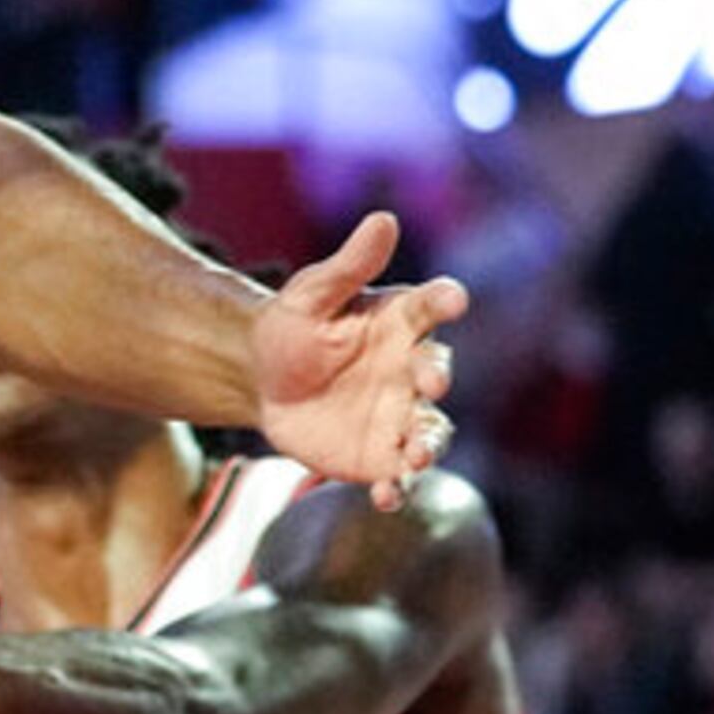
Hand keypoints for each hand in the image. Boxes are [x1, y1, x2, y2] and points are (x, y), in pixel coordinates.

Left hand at [251, 212, 464, 510]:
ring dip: (427, 444)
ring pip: (429, 434)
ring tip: (414, 453)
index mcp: (399, 323)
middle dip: (438, 377)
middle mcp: (410, 371)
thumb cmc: (292, 328)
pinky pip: (396, 477)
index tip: (452, 296)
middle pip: (437, 373)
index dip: (445, 300)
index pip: (431, 308)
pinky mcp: (379, 456)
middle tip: (429, 380)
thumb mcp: (311, 294)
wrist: (261, 380)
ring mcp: (400, 417)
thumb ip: (348, 264)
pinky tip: (384, 495)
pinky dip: (396, 489)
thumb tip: (384, 219)